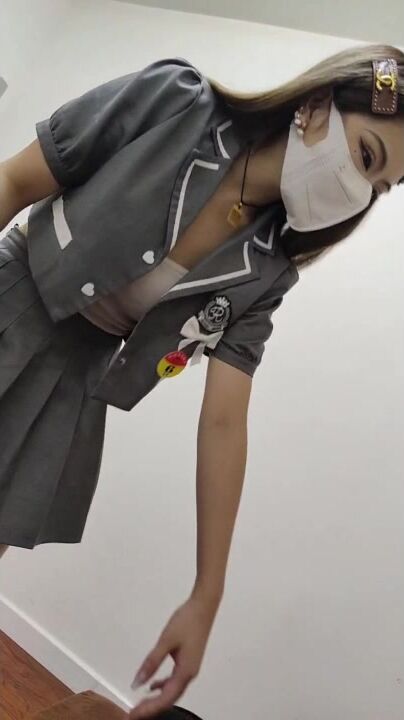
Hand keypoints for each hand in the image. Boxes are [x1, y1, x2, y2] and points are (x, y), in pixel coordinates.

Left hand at [128, 594, 218, 718]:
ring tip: (140, 703)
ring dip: (157, 699)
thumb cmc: (185, 622)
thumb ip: (151, 662)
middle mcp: (190, 674)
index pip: (165, 699)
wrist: (203, 606)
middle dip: (152, 708)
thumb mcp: (166, 641)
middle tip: (133, 713)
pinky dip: (163, 686)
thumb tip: (137, 684)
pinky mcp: (189, 660)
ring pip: (172, 691)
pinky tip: (153, 685)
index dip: (149, 709)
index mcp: (185, 672)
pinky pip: (174, 681)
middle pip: (170, 698)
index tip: (132, 714)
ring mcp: (191, 668)